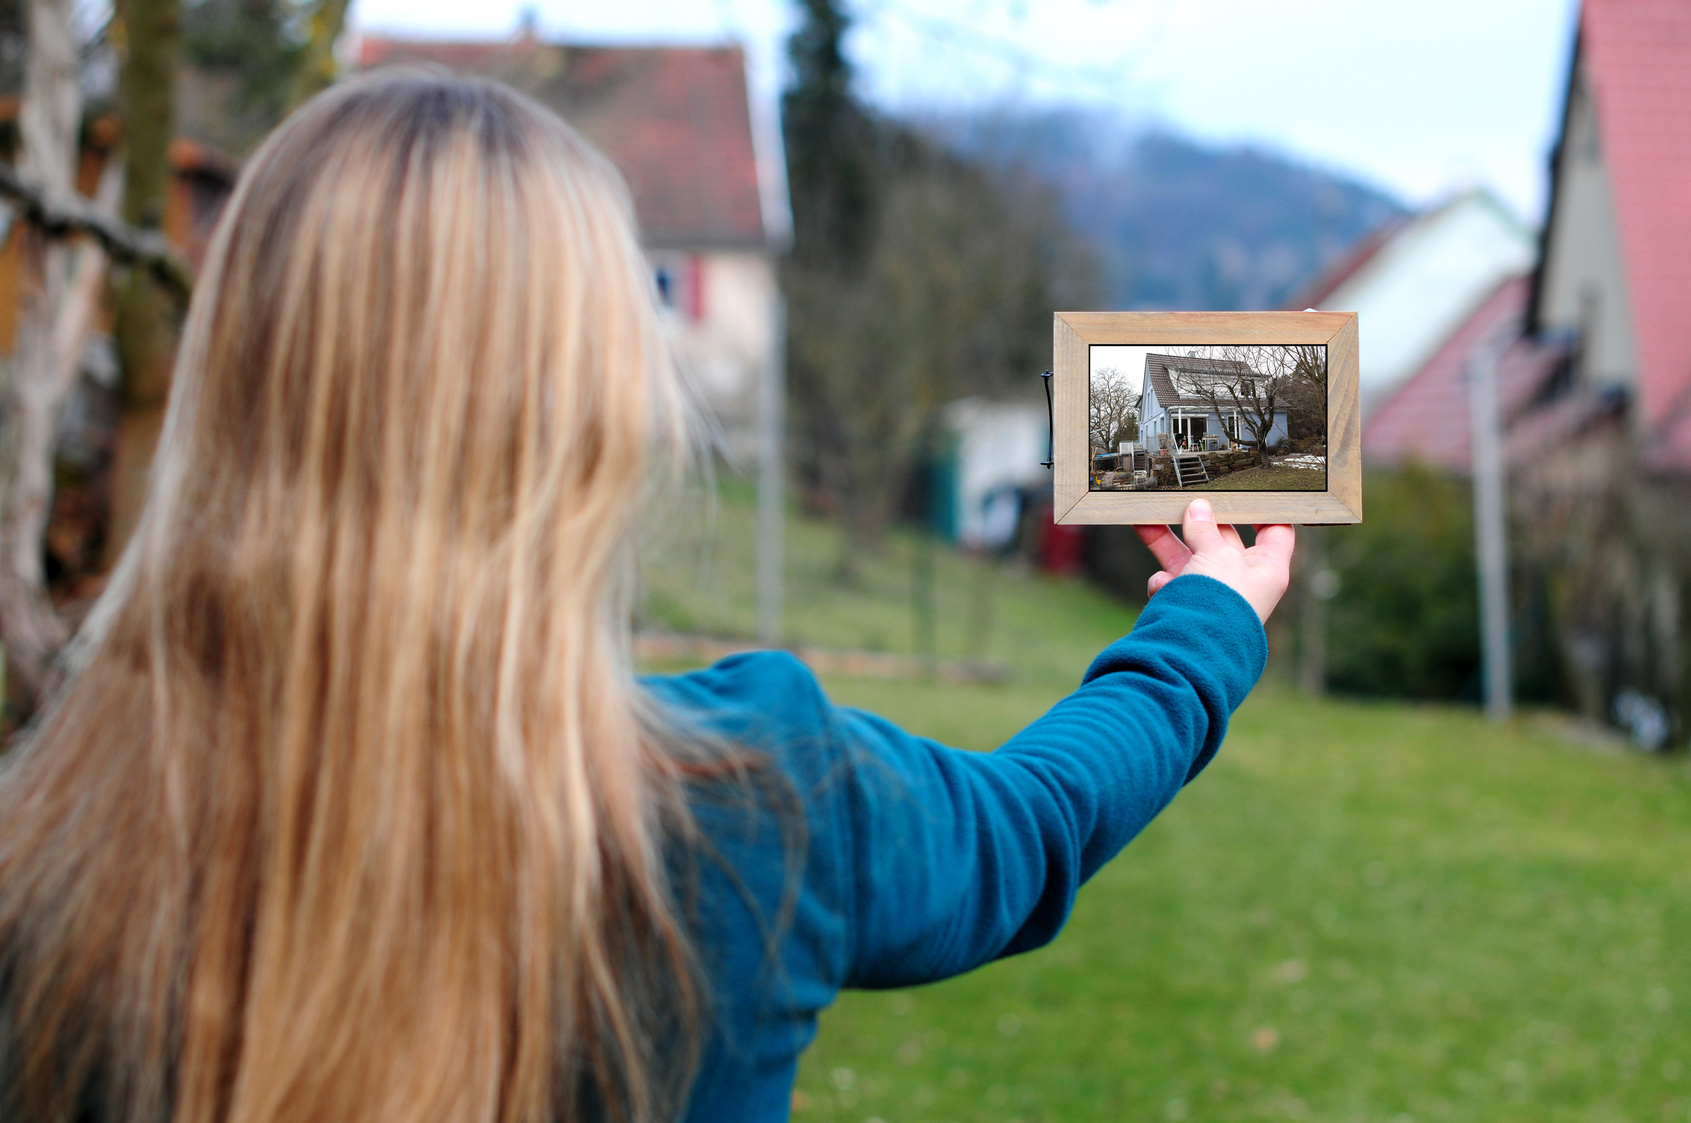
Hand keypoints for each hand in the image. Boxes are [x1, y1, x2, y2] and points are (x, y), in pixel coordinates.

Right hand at [1134, 498, 1294, 623]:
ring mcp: (1213, 593)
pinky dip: (1163, 583)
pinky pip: (1174, 584)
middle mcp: (1242, 580)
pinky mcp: (1187, 606)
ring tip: (1143, 519)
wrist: (1191, 653)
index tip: (1246, 489)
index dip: (1264, 509)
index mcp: (1267, 568)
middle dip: (1198, 521)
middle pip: (1222, 539)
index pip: (1276, 530)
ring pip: (1190, 558)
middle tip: (1181, 498)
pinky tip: (1160, 587)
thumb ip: (1205, 529)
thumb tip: (1197, 507)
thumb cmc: (1219, 603)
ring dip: (1167, 541)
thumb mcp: (1215, 554)